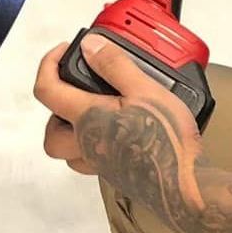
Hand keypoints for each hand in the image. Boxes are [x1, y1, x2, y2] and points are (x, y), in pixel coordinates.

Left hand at [35, 34, 205, 224]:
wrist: (184, 184)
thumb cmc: (165, 140)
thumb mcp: (144, 90)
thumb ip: (114, 66)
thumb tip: (89, 47)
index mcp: (87, 118)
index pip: (47, 91)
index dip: (48, 65)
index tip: (63, 51)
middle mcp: (87, 144)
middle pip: (50, 133)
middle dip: (55, 109)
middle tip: (76, 89)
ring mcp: (100, 163)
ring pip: (68, 151)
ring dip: (71, 131)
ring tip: (96, 108)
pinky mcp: (116, 173)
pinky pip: (90, 160)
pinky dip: (94, 142)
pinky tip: (117, 129)